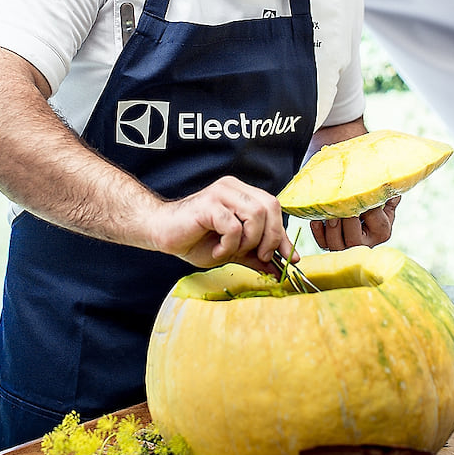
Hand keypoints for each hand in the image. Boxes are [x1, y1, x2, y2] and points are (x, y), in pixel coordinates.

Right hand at [152, 175, 296, 271]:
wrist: (162, 234)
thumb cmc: (195, 240)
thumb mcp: (233, 250)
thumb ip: (255, 254)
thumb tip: (281, 267)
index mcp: (242, 194)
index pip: (274, 207)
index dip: (284, 233)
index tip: (290, 257)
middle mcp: (233, 188)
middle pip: (270, 207)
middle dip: (271, 237)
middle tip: (260, 256)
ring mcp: (221, 193)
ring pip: (256, 214)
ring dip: (249, 241)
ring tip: (232, 251)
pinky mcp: (209, 204)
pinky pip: (234, 226)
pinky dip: (230, 245)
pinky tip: (217, 250)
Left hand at [310, 196, 400, 250]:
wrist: (363, 223)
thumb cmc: (375, 211)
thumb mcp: (385, 204)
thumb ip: (388, 194)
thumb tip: (390, 179)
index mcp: (382, 232)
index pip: (374, 218)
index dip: (364, 203)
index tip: (358, 190)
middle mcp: (364, 246)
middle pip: (354, 239)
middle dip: (347, 220)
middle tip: (341, 203)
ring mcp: (346, 249)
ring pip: (336, 245)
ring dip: (332, 227)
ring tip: (330, 212)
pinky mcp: (330, 248)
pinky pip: (322, 243)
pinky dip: (317, 231)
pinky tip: (316, 219)